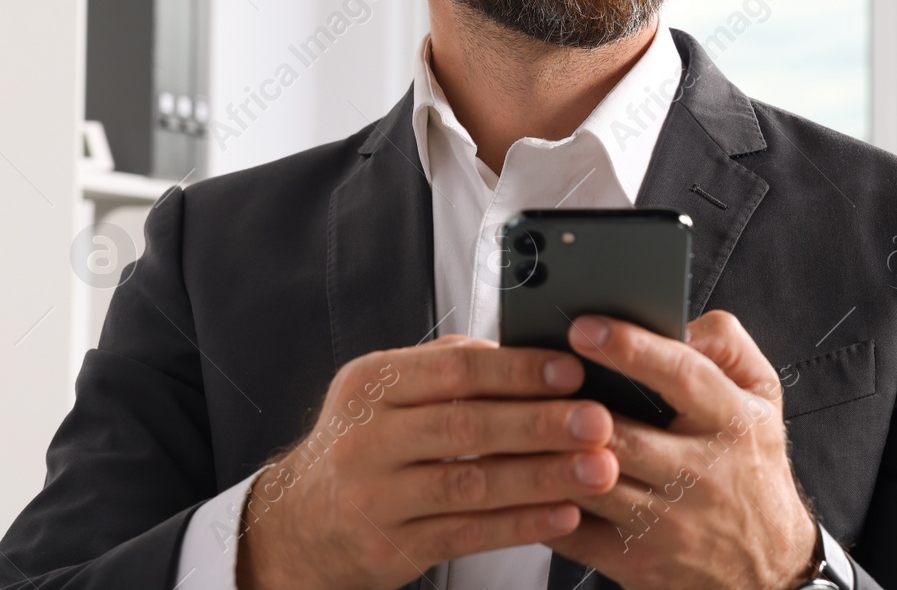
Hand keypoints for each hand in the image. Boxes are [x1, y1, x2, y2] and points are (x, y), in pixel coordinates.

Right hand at [235, 334, 619, 589]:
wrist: (297, 525)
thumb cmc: (364, 443)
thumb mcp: (384, 392)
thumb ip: (446, 365)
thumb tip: (526, 346)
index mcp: (372, 385)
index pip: (453, 370)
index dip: (517, 370)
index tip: (572, 370)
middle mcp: (367, 439)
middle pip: (467, 427)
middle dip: (541, 423)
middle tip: (599, 421)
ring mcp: (375, 498)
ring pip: (471, 485)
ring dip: (543, 477)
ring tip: (597, 470)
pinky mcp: (390, 550)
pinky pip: (467, 534)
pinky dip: (521, 524)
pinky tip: (564, 514)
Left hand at [544, 310, 819, 589]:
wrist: (766, 566)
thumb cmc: (753, 469)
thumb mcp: (763, 395)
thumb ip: (726, 344)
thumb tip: (678, 322)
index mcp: (732, 421)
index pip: (682, 376)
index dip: (630, 347)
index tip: (585, 327)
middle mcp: (701, 474)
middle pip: (622, 435)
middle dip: (568, 405)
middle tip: (528, 374)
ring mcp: (667, 523)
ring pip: (588, 482)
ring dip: (543, 452)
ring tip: (511, 418)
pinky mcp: (636, 561)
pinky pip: (572, 530)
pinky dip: (540, 502)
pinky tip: (523, 475)